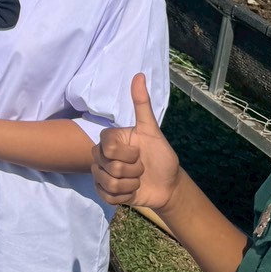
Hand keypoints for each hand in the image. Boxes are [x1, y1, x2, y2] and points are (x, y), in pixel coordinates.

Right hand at [93, 73, 179, 209]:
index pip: (107, 147)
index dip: (126, 154)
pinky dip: (123, 197)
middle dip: (130, 171)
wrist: (169, 186)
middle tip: (140, 169)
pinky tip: (131, 192)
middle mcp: (103, 155)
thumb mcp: (153, 131)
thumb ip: (142, 104)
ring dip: (129, 185)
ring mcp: (102, 174)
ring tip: (137, 181)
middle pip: (105, 165)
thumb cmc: (162, 157)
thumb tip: (139, 74)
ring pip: (106, 181)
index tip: (139, 154)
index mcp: (112, 139)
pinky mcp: (104, 192)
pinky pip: (105, 195)